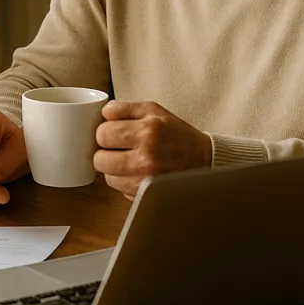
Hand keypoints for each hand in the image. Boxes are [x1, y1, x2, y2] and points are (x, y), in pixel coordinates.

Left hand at [93, 101, 211, 199]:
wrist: (203, 159)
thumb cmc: (177, 134)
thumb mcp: (154, 110)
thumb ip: (124, 108)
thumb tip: (103, 112)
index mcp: (147, 132)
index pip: (102, 134)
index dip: (105, 131)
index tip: (113, 132)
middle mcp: (145, 159)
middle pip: (100, 159)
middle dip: (106, 151)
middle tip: (118, 147)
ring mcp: (145, 182)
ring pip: (108, 177)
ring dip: (114, 169)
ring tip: (129, 159)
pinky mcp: (146, 196)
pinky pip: (120, 190)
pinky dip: (124, 181)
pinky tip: (136, 172)